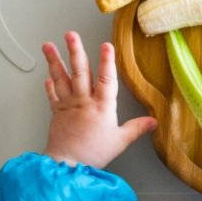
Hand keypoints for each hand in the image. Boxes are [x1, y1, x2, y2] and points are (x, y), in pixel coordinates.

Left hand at [41, 31, 156, 168]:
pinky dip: (49, 84)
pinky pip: (52, 95)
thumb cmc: (94, 153)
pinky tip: (48, 75)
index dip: (107, 61)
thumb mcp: (120, 141)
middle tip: (71, 35)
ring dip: (55, 61)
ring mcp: (68, 105)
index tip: (106, 45)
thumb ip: (136, 128)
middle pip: (80, 71)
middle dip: (75, 51)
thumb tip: (154, 121)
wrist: (67, 165)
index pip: (107, 79)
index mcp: (102, 106)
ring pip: (61, 78)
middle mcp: (84, 101)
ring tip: (48, 45)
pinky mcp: (56, 113)